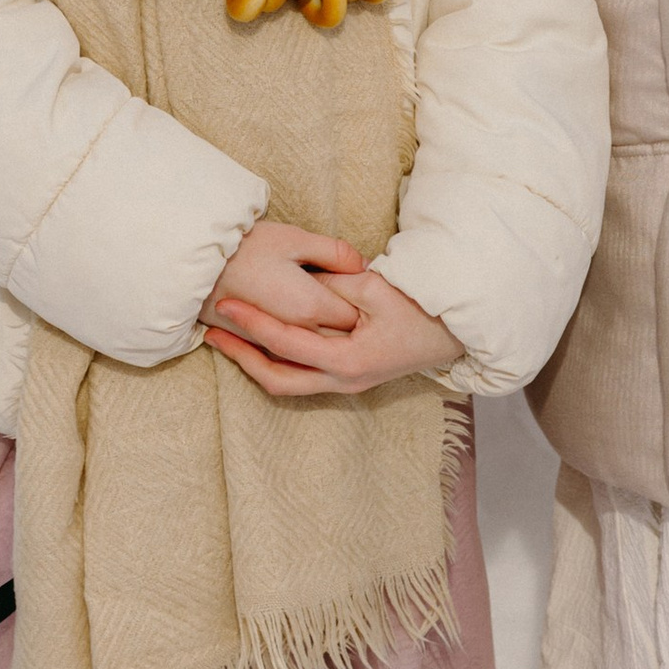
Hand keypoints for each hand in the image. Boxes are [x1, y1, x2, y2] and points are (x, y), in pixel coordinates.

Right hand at [199, 220, 368, 353]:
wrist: (190, 260)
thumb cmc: (245, 244)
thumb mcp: (295, 238)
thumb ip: (335, 254)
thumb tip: (362, 266)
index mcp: (309, 307)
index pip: (351, 316)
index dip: (361, 303)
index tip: (364, 289)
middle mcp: (294, 333)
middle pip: (334, 339)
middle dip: (346, 325)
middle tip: (355, 306)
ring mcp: (271, 343)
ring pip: (309, 352)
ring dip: (321, 338)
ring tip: (327, 319)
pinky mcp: (251, 345)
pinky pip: (283, 355)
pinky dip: (296, 346)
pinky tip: (301, 331)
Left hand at [205, 256, 464, 399]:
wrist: (454, 334)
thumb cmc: (420, 307)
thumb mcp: (374, 287)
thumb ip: (331, 287)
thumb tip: (293, 283)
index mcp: (348, 361)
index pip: (287, 343)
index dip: (253, 323)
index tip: (227, 304)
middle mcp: (342, 381)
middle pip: (276, 379)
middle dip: (241, 356)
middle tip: (213, 331)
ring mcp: (345, 385)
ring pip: (286, 384)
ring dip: (254, 362)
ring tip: (228, 338)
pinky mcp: (347, 379)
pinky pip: (301, 377)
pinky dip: (275, 361)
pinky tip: (260, 342)